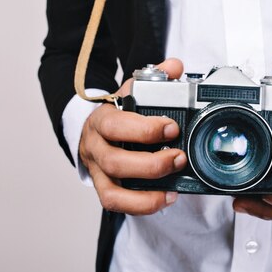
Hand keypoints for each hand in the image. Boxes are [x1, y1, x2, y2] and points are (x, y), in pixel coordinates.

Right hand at [79, 58, 186, 214]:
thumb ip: (154, 78)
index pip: (117, 125)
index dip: (144, 129)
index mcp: (102, 119)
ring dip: (146, 191)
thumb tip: (174, 66)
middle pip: (115, 161)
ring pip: (113, 190)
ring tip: (174, 185)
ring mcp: (98, 171)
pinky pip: (117, 204)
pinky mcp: (104, 188)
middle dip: (151, 164)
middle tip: (179, 157)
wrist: (91, 129)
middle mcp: (96, 147)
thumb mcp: (131, 91)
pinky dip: (142, 205)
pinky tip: (166, 198)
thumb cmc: (117, 113)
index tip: (173, 127)